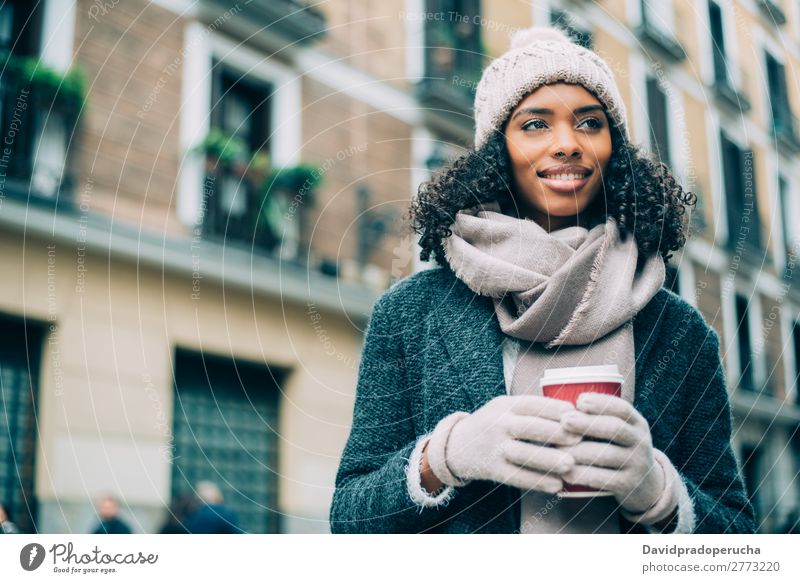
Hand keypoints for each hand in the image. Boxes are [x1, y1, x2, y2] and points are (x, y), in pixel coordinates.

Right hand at [426, 395, 580, 493]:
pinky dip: (537, 482)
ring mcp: (494, 448)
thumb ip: (534, 410)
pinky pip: (516, 477)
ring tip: (569, 465)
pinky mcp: (492, 469)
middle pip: (528, 427)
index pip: (532, 404)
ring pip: (522, 454)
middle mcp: (498, 424)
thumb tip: (576, 415)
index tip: (577, 415)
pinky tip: (557, 486)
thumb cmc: (494, 424)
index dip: (555, 409)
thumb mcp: (507, 408)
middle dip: (554, 433)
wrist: (457, 445)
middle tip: (578, 439)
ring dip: (547, 460)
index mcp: (505, 405)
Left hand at [557, 393, 665, 513]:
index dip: (601, 403)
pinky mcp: (629, 485)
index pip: (622, 408)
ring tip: (557, 448)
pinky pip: (605, 479)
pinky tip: (565, 473)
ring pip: (607, 455)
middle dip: (587, 423)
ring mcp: (637, 464)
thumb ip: (598, 418)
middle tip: (564, 420)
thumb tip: (559, 408)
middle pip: (615, 428)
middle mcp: (640, 441)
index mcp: (636, 423)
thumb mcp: (619, 431)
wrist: (646, 485)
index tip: (579, 400)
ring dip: (579, 451)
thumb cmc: (618, 449)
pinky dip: (583, 475)